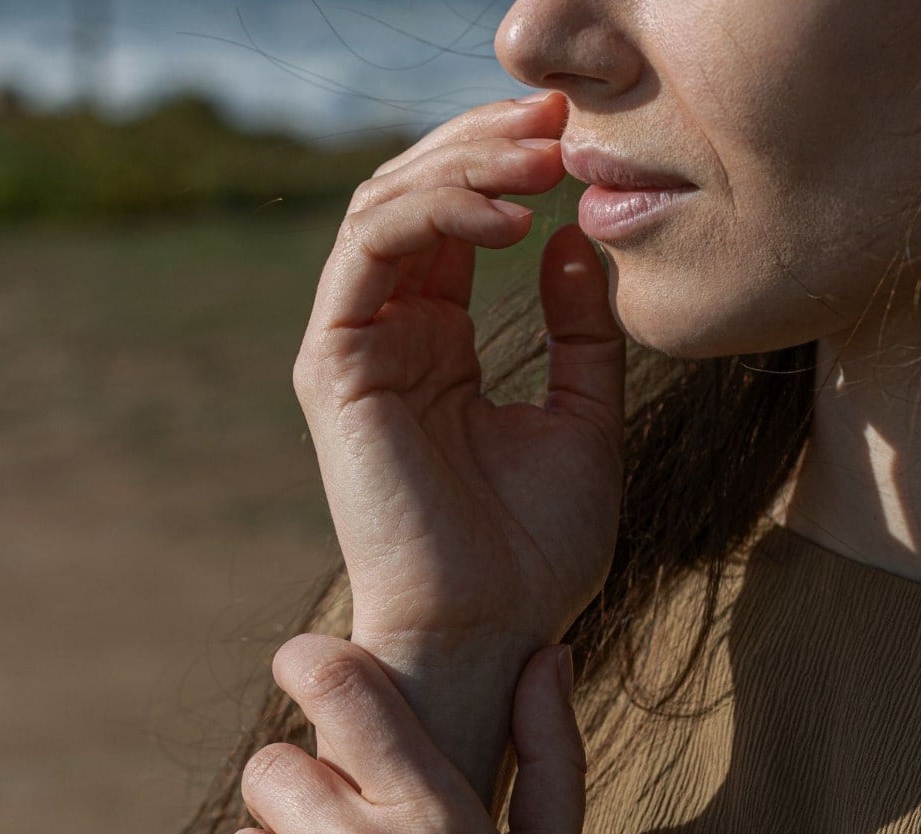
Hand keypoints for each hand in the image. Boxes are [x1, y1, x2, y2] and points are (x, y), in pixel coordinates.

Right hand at [293, 91, 624, 655]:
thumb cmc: (540, 549)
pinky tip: (507, 218)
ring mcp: (357, 346)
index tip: (575, 136)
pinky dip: (433, 216)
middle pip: (417, 195)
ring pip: (386, 206)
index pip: (456, 220)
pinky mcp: (333, 364)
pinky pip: (369, 253)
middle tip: (560, 120)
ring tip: (543, 157)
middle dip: (487, 145)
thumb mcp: (587, 423)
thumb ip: (580, 332)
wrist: (496, 626)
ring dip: (465, 166)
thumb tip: (572, 235)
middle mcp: (392, 335)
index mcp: (441, 346)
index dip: (507, 165)